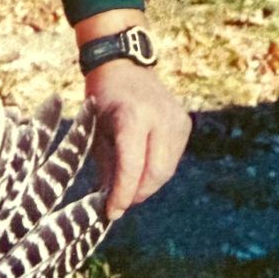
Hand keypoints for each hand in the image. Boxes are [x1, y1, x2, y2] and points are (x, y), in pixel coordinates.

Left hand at [84, 60, 191, 219]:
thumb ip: (106, 166)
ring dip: (148, 184)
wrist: (121, 65)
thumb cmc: (101, 99)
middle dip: (137, 193)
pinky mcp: (184, 122)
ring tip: (129, 188)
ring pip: (167, 168)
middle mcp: (159, 116)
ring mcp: (176, 119)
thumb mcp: (94, 130)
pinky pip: (173, 157)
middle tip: (121, 204)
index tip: (111, 212)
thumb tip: (113, 202)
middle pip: (155, 172)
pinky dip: (157, 168)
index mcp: (132, 115)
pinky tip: (142, 169)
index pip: (132, 166)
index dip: (122, 194)